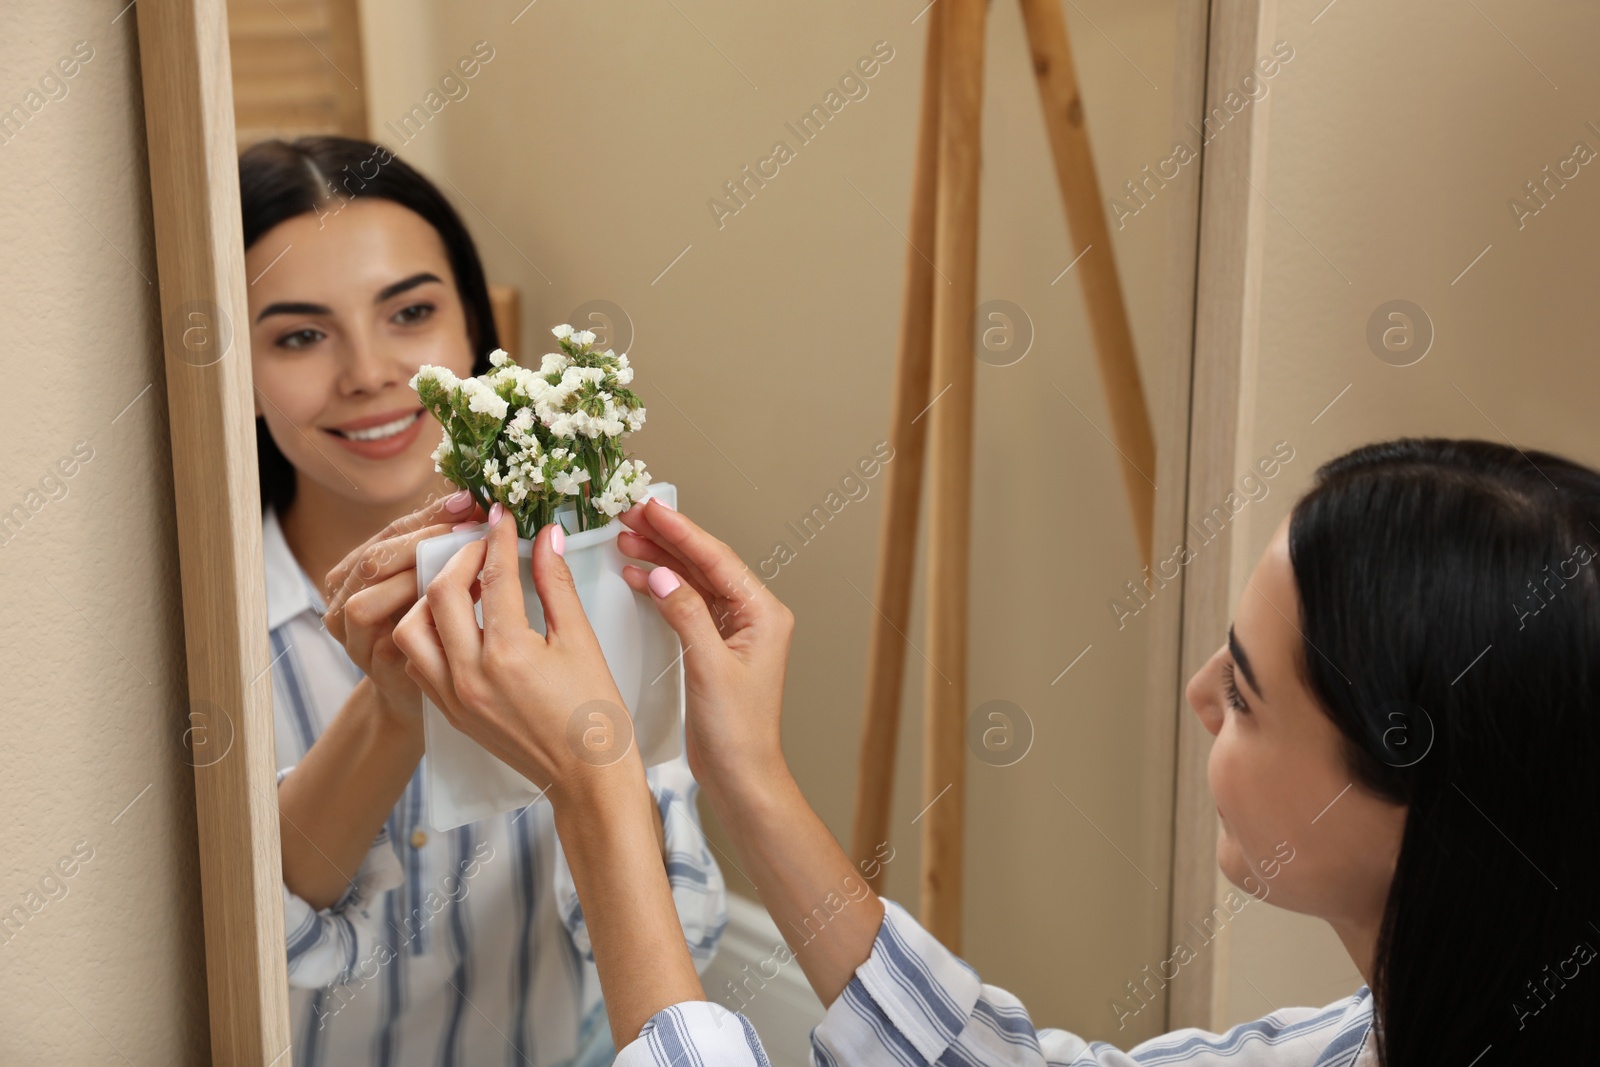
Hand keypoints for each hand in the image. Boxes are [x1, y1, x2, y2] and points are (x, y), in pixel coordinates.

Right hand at [323, 488, 484, 721]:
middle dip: (423, 542)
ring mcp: (352, 634)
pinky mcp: (372, 664)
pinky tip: (453, 609)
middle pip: (374, 560)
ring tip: (461, 570)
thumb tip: (471, 500)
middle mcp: (343, 597)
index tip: (468, 502)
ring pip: (365, 600)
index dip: (430, 516)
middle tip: (468, 531)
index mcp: (356, 568)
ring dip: (412, 582)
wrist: (422, 688)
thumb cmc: (432, 625)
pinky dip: (417, 622)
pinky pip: (387, 639)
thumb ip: (441, 544)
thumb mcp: (432, 578)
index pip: (391, 532)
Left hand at [391, 504, 640, 803]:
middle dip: (460, 557)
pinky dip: (428, 632)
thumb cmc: (595, 712)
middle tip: (483, 543)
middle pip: (441, 592)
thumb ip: (557, 585)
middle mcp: (470, 674)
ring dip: (431, 597)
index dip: (498, 537)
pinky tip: (457, 622)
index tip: (503, 514)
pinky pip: (420, 660)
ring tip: (464, 584)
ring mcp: (454, 696)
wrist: (587, 776)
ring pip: (412, 628)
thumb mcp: (581, 641)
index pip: (492, 576)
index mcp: (508, 653)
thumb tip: (547, 537)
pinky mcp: (449, 711)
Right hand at [615, 498, 793, 795]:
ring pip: (693, 580)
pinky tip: (636, 575)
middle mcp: (753, 616)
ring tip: (625, 538)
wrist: (741, 776)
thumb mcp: (709, 668)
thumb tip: (662, 574)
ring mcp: (734, 630)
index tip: (651, 508)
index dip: (681, 531)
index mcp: (764, 614)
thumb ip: (685, 615)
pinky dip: (661, 588)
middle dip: (666, 538)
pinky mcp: (714, 645)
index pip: (717, 559)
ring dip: (660, 559)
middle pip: (705, 563)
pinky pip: (686, 603)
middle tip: (629, 515)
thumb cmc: (738, 733)